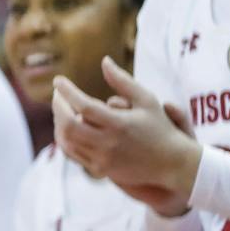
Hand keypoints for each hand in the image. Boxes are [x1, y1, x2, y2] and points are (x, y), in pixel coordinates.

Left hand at [53, 56, 199, 215]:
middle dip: (58, 107)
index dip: (67, 92)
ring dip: (59, 122)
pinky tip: (66, 126)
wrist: (172, 164)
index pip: (84, 106)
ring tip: (61, 108)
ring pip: (67, 141)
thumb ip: (123, 81)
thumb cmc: (160, 128)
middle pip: (69, 125)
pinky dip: (64, 139)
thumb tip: (104, 61)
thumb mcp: (147, 100)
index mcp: (120, 124)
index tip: (59, 80)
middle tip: (58, 95)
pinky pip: (72, 154)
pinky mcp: (100, 170)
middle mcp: (109, 143)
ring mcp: (103, 159)